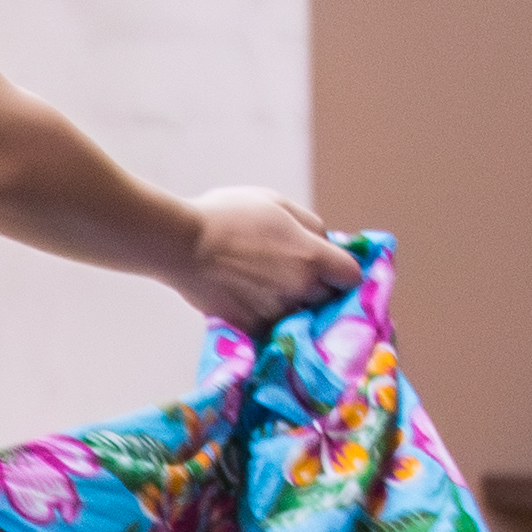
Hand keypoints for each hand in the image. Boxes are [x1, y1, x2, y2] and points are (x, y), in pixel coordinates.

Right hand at [171, 191, 353, 328]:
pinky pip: (270, 329)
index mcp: (312, 256)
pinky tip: (250, 303)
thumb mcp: (275, 202)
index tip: (331, 270)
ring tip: (266, 290)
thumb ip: (310, 224)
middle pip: (327, 299)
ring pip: (299, 316)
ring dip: (291, 307)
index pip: (352, 276)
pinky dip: (266, 320)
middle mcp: (300, 287)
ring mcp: (276, 311)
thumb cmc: (226, 215)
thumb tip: (327, 242)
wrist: (179, 244)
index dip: (343, 272)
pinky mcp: (251, 326)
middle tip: (295, 278)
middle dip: (318, 290)